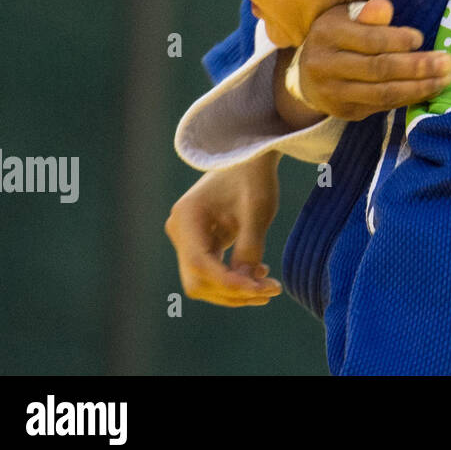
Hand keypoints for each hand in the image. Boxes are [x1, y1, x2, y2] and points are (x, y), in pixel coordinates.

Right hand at [165, 150, 282, 306]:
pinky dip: (235, 277)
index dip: (228, 283)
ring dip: (236, 289)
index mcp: (187, 217)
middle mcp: (180, 231)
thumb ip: (250, 247)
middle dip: (233, 292)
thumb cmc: (253, 177)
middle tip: (270, 291)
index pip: (200, 265)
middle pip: (198, 280)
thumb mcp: (257, 210)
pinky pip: (212, 270)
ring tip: (269, 286)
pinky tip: (261, 273)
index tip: (261, 290)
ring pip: (204, 281)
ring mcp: (187, 238)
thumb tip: (246, 287)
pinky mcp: (200, 242)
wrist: (249, 157)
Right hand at [283, 0, 450, 122]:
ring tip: (445, 79)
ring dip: (419, 87)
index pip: (369, 40)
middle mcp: (326, 66)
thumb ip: (367, 13)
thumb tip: (385, 7)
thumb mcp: (346, 16)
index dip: (398, 40)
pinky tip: (429, 89)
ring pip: (383, 93)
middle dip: (417, 67)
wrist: (306, 75)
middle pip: (379, 69)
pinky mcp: (345, 112)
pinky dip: (409, 98)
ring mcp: (334, 93)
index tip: (421, 38)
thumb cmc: (337, 36)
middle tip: (447, 63)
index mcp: (328, 34)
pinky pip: (382, 106)